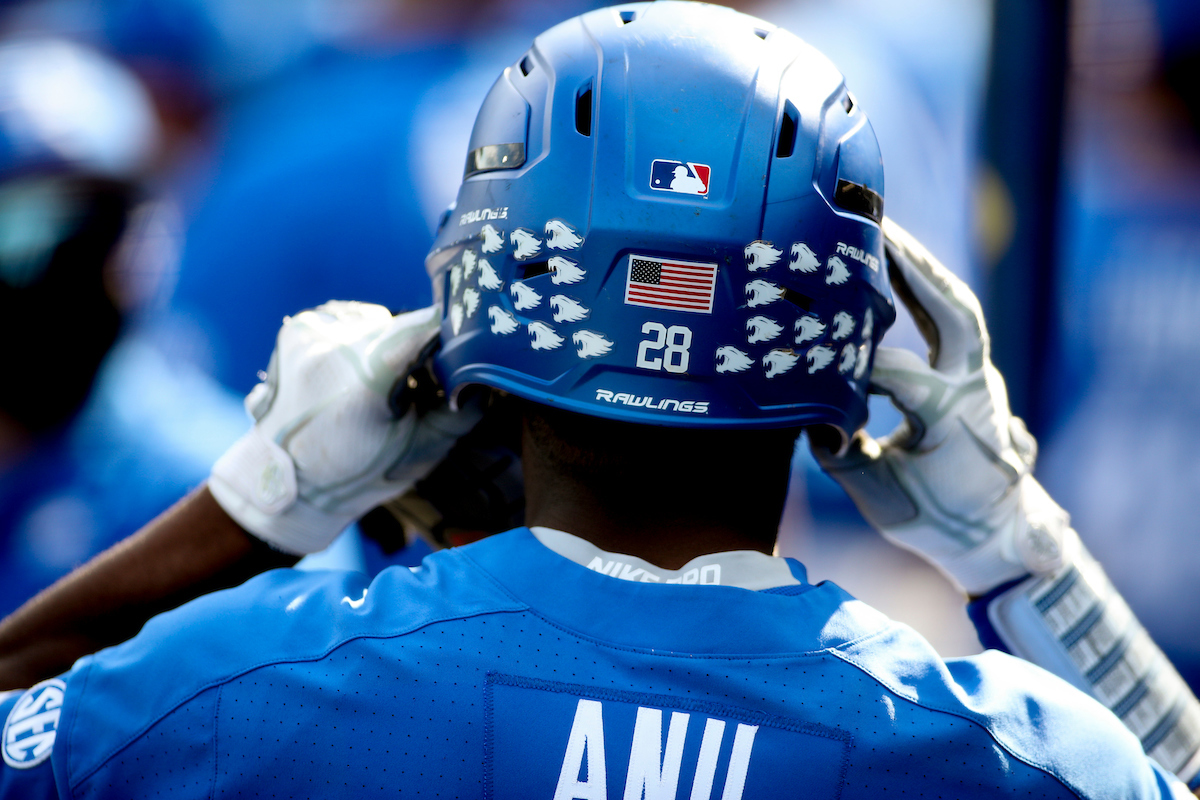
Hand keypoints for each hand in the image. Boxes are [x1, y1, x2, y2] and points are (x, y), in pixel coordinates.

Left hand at [209, 301, 480, 554]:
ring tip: (381, 383)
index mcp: (365, 382)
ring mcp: (311, 333)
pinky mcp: (299, 328)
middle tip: (421, 387)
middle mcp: (332, 348)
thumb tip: (491, 374)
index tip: (465, 355)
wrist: (287, 483)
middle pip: (405, 325)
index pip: (427, 327)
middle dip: (422, 351)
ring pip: (380, 320)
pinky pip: (350, 320)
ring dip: (390, 344)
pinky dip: (362, 340)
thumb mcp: (424, 451)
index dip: (454, 339)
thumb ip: (465, 408)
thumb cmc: (361, 475)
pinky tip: (355, 373)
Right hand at [811, 219, 1076, 596]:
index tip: (815, 361)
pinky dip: (926, 292)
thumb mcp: (881, 498)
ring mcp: (980, 379)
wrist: (997, 533)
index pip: (900, 373)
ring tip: (885, 233)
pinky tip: (896, 270)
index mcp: (951, 418)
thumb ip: (843, 456)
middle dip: (915, 268)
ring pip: (959, 308)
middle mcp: (974, 389)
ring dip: (922, 270)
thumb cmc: (935, 520)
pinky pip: (955, 322)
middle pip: (954, 312)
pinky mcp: (974, 376)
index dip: (856, 365)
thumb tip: (807, 417)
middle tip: (876, 229)